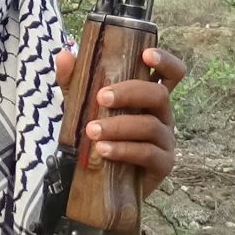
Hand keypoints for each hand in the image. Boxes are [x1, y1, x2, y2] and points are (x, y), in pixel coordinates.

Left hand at [53, 47, 185, 197]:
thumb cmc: (100, 134)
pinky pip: (147, 153)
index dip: (165, 61)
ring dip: (119, 126)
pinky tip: (103, 150)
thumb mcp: (83, 105)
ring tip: (92, 131)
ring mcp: (166, 139)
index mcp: (149, 96)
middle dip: (129, 93)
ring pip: (150, 125)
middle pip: (159, 94)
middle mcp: (163, 114)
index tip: (146, 55)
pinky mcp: (162, 164)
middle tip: (101, 97)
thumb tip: (64, 56)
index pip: (171, 73)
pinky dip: (123, 150)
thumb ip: (74, 82)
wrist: (102, 179)